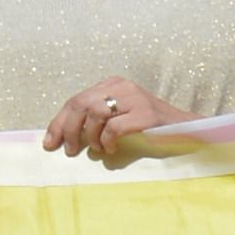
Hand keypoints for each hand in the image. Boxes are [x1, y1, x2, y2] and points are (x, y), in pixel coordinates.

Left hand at [39, 78, 181, 164]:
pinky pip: (115, 127)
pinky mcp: (146, 114)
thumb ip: (95, 120)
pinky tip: (111, 149)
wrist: (185, 129)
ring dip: (91, 136)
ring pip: (96, 113)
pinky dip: (108, 141)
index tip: (50, 142)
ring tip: (97, 149)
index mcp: (111, 84)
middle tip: (69, 150)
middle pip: (81, 104)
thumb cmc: (148, 127)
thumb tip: (64, 137)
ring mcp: (135, 98)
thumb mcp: (119, 116)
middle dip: (69, 130)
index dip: (59, 122)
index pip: (76, 100)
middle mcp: (121, 86)